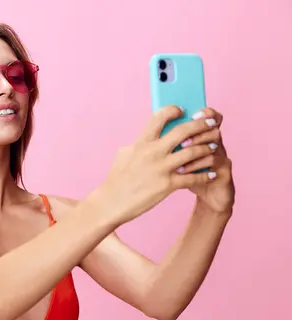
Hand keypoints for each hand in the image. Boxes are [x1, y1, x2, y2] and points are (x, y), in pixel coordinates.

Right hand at [99, 105, 218, 224]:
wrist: (112, 202)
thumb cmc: (117, 179)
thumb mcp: (125, 155)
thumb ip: (140, 143)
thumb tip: (151, 136)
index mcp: (141, 143)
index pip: (159, 117)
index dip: (173, 110)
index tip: (183, 110)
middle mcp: (152, 152)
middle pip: (183, 131)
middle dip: (201, 124)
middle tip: (212, 123)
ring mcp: (161, 168)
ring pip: (193, 152)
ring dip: (207, 148)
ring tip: (214, 146)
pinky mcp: (167, 185)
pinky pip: (193, 177)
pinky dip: (205, 175)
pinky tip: (212, 174)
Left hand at [174, 108, 234, 213]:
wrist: (209, 199)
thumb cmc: (190, 176)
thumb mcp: (176, 160)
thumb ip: (168, 145)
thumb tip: (151, 131)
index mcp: (203, 137)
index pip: (209, 116)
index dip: (204, 112)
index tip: (189, 113)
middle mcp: (215, 143)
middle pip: (212, 127)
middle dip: (196, 130)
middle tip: (180, 139)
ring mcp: (222, 156)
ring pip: (214, 144)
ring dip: (195, 147)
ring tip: (179, 152)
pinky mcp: (224, 171)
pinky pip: (214, 162)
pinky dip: (197, 165)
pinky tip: (181, 170)